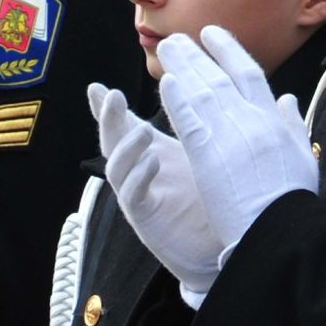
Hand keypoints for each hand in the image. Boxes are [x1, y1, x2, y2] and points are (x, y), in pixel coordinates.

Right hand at [90, 83, 222, 296]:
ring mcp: (139, 197)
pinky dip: (139, 177)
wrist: (229, 240)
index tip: (95, 87)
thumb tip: (195, 85)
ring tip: (144, 130)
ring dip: (127, 147)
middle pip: (113, 142)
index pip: (124, 125)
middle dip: (109, 119)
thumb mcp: (200, 150)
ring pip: (117, 169)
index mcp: (151, 153)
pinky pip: (133, 197)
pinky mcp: (146, 220)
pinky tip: (153, 162)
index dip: (107, 108)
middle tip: (113, 96)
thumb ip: (192, 123)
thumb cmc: (215, 193)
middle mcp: (138, 173)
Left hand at [157, 27, 316, 257]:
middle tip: (178, 38)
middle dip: (197, 54)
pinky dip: (177, 100)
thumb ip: (293, 125)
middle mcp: (251, 120)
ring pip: (201, 92)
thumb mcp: (303, 157)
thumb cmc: (292, 200)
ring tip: (166, 49)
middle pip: (219, 76)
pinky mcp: (208, 156)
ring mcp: (229, 136)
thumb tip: (288, 99)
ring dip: (182, 68)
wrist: (280, 230)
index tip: (211, 34)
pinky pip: (188, 120)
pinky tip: (165, 83)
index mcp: (273, 120)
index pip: (249, 73)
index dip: (228, 50)